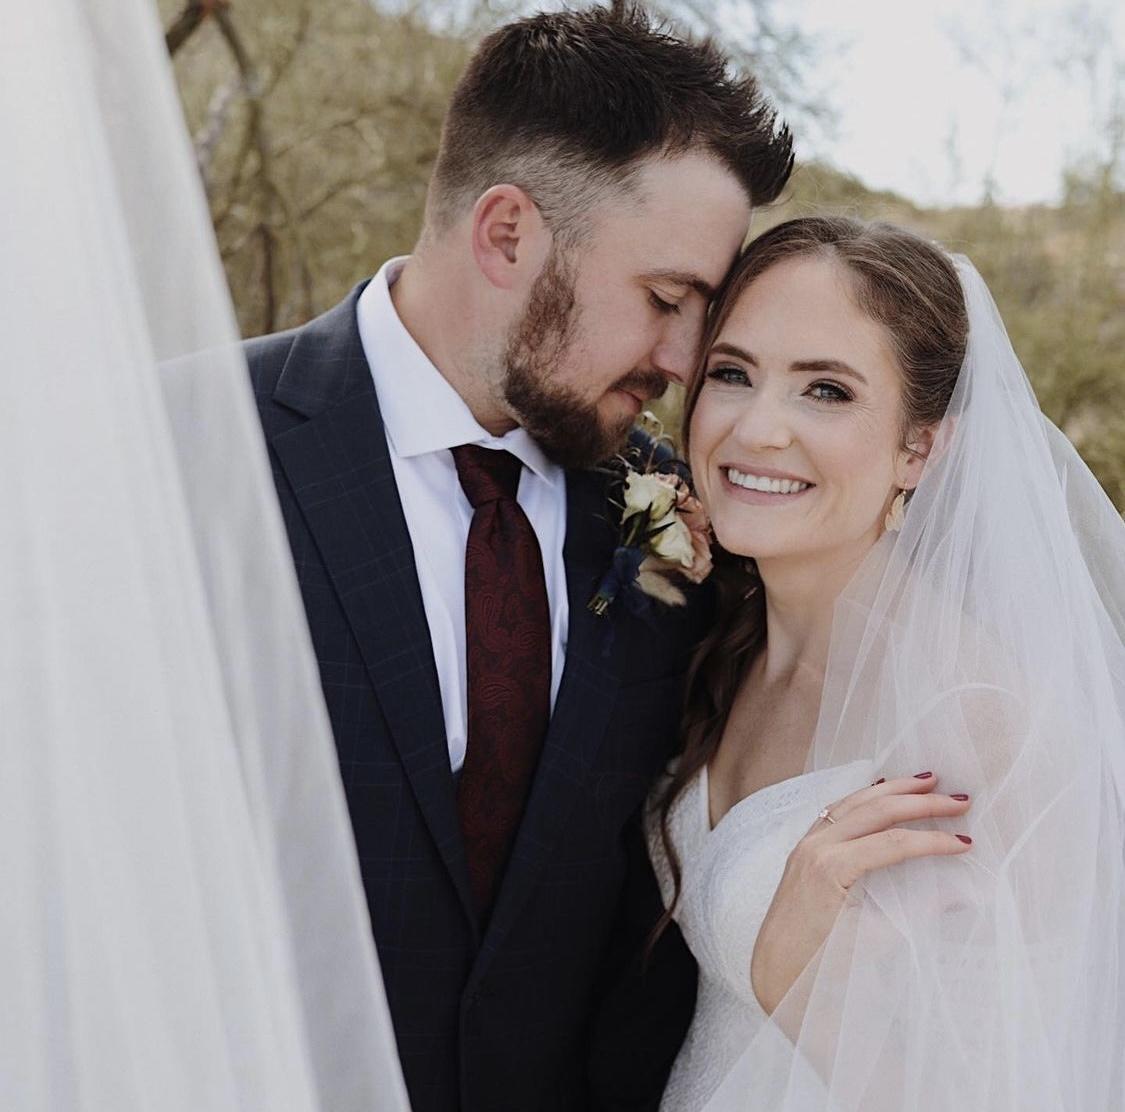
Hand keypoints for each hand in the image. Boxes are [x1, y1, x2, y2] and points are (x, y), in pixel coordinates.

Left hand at [750, 773, 971, 1014]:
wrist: (774, 967)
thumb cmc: (821, 960)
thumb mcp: (873, 941)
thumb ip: (917, 913)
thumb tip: (963, 895)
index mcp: (831, 868)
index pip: (893, 843)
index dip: (933, 841)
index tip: (967, 843)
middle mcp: (816, 846)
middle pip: (876, 812)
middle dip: (920, 803)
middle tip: (959, 800)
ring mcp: (807, 843)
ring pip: (854, 802)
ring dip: (892, 789)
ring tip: (927, 779)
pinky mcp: (804, 846)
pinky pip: (836, 810)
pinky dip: (864, 797)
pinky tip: (882, 788)